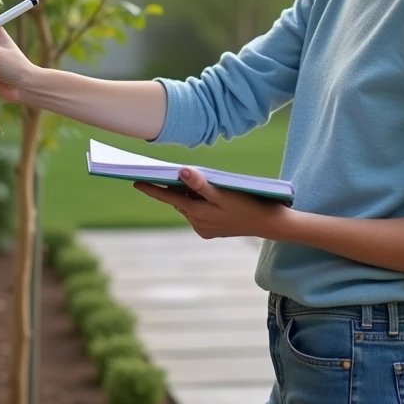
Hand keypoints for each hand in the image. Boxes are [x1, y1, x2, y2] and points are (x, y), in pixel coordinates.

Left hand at [133, 166, 294, 240]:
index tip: (135, 182)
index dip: (152, 189)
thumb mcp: (225, 192)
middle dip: (171, 189)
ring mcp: (204, 228)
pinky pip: (198, 214)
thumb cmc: (248, 205)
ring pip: (188, 207)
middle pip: (178, 201)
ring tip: (183, 181)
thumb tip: (181, 172)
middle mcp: (197, 222)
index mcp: (197, 212)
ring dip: (186, 196)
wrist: (268, 224)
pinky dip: (198, 204)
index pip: (168, 197)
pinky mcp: (211, 231)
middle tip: (159, 175)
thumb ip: (201, 184)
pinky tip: (205, 197)